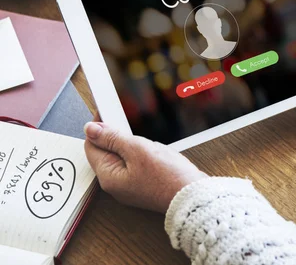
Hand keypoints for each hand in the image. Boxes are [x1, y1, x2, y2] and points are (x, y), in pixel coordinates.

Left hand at [84, 121, 207, 212]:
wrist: (193, 196)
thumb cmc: (168, 176)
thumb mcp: (137, 149)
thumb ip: (112, 138)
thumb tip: (90, 129)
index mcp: (108, 177)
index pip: (91, 146)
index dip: (98, 127)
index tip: (108, 111)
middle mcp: (115, 184)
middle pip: (106, 152)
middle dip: (116, 136)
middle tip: (131, 123)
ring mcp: (130, 186)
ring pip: (122, 157)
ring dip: (130, 144)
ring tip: (146, 139)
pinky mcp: (143, 185)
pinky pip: (134, 164)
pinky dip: (140, 154)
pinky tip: (154, 150)